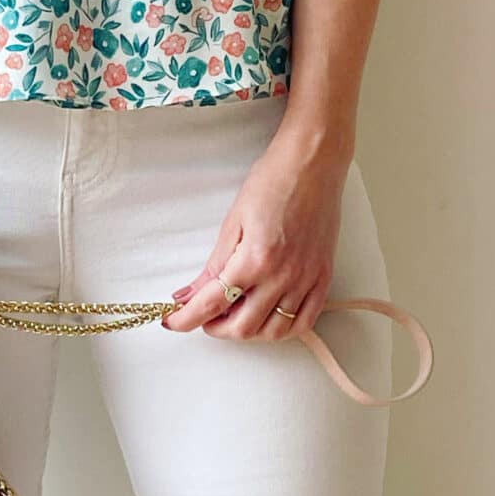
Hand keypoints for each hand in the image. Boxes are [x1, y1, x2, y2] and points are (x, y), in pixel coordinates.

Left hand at [160, 137, 347, 340]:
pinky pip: (304, 321)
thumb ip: (213, 266)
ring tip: (233, 316)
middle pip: (242, 327)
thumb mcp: (233, 222)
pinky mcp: (323, 278)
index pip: (213, 304)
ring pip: (273, 331)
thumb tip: (189, 294)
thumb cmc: (273, 182)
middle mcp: (283, 276)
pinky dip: (282, 329)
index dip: (186, 319)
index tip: (172, 321)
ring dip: (247, 331)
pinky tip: (266, 318)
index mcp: (255, 259)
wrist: (313, 164)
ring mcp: (306, 280)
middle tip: (203, 315)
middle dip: (215, 328)